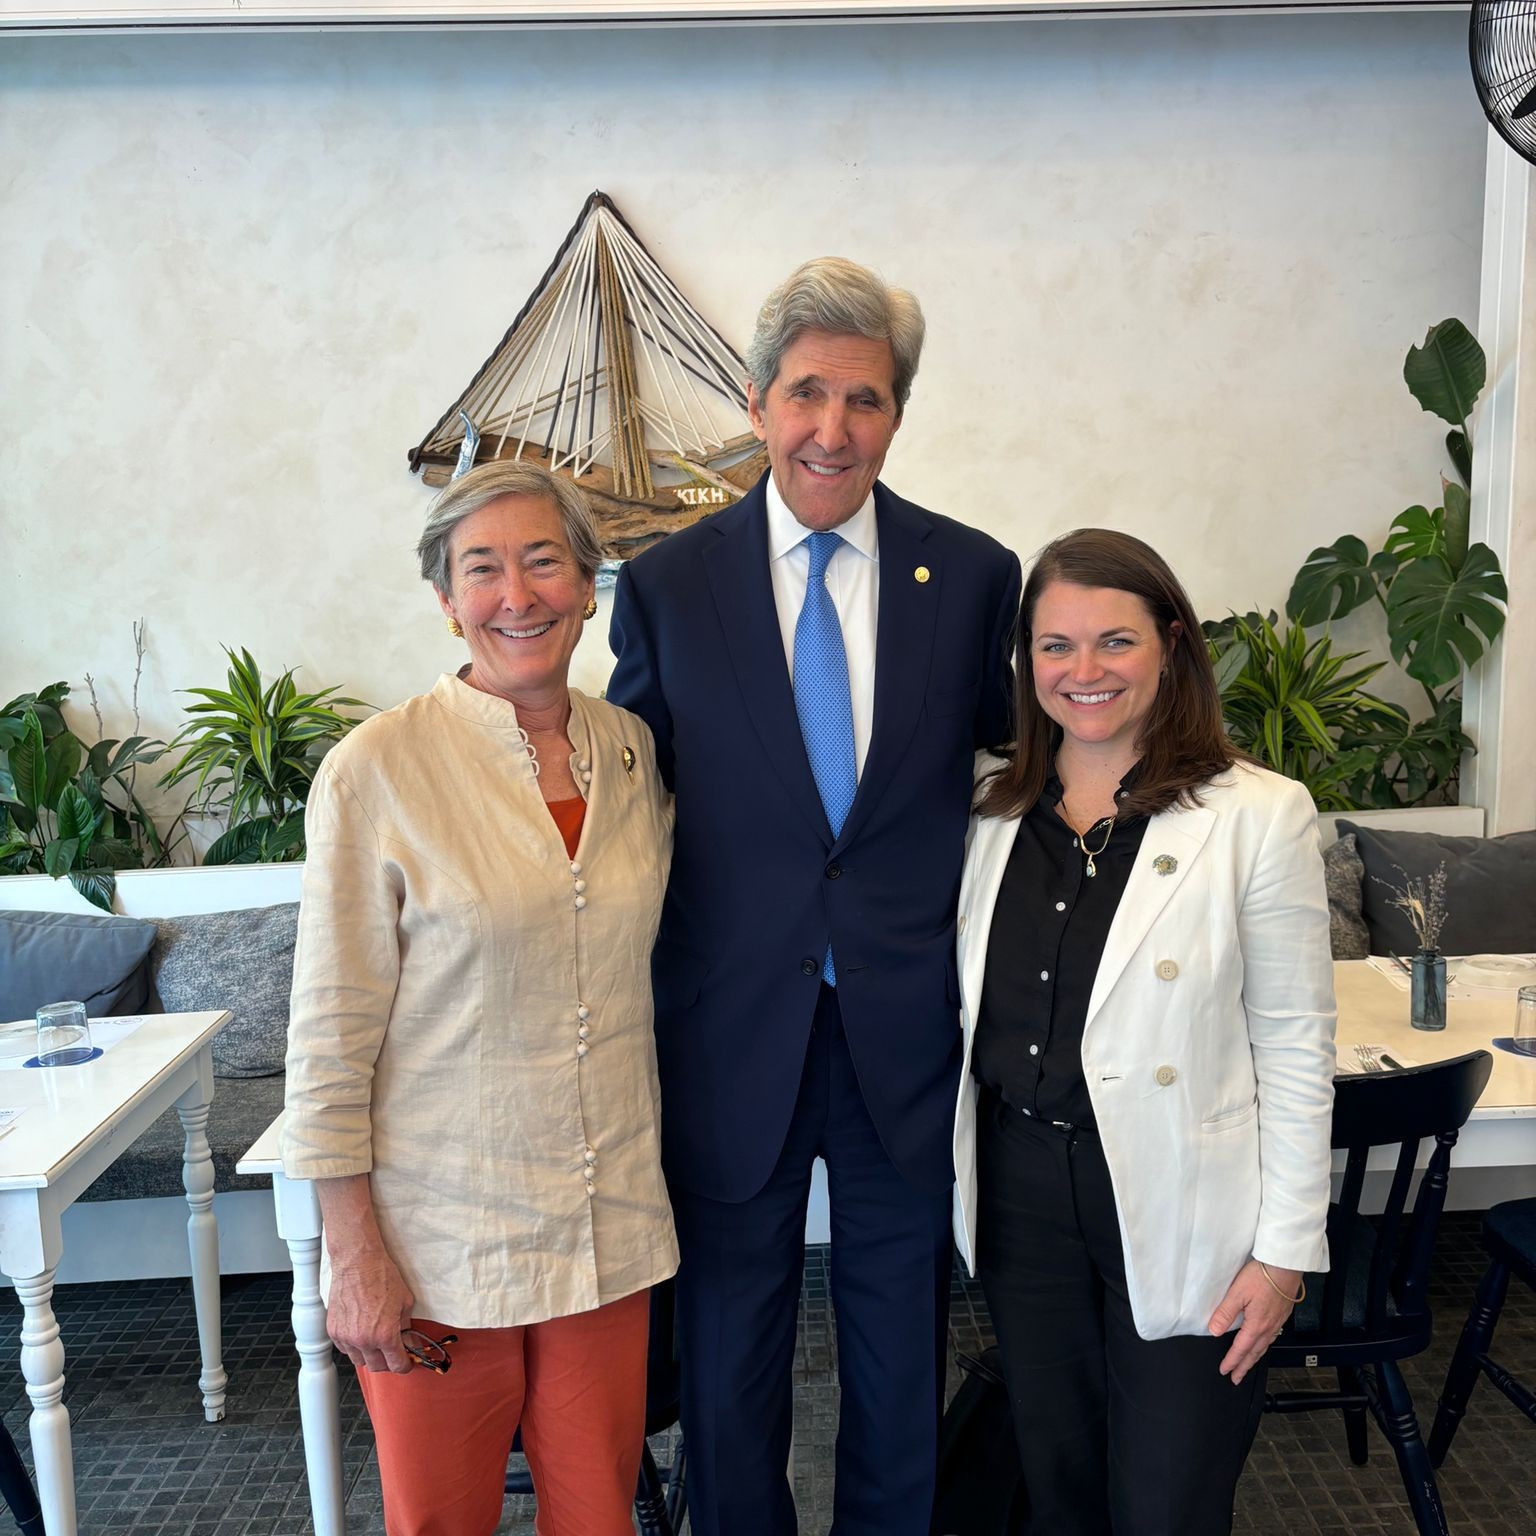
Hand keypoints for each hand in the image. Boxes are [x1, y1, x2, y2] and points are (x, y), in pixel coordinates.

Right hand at [325, 1243, 417, 1374]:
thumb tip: (410, 1341)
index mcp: (385, 1334)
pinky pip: (345, 1349)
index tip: (407, 1363)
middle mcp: (364, 1340)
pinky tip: (361, 1334)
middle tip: (393, 1351)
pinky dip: (354, 1347)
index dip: (405, 1365)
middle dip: (388, 1361)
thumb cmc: (381, 1276)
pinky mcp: (334, 1331)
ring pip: (359, 1361)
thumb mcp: (405, 1301)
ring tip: (376, 1342)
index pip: (396, 1365)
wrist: (358, 1262)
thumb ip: (407, 1327)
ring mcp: (346, 1337)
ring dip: (370, 1356)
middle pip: (377, 1367)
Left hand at [1207, 1258, 1300, 1385]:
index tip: (1225, 1371)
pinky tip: (1263, 1343)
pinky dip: (1264, 1346)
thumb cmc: (1262, 1277)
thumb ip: (1225, 1313)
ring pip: (1264, 1346)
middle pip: (1254, 1353)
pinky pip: (1272, 1337)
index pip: (1241, 1349)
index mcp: (1256, 1325)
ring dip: (1254, 1358)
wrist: (1285, 1267)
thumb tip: (1214, 1330)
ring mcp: (1277, 1322)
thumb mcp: (1237, 1293)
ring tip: (1248, 1366)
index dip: (1232, 1361)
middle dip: (1244, 1367)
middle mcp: (1269, 1327)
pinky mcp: (1282, 1314)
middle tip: (1237, 1378)